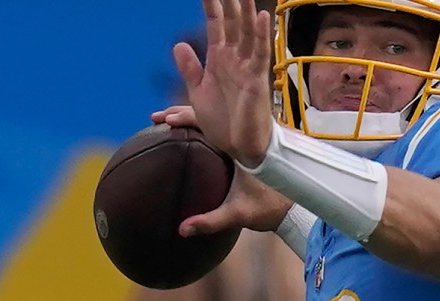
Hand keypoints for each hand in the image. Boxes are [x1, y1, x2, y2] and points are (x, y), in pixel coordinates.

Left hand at [171, 0, 278, 166]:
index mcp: (220, 59)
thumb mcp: (198, 93)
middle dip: (231, 2)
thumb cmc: (223, 123)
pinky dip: (261, 36)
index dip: (211, 5)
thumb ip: (190, 68)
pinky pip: (260, 54)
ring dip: (246, 11)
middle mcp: (235, 59)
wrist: (239, 147)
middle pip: (233, 23)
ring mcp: (248, 68)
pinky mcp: (257, 80)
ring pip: (247, 33)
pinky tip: (261, 17)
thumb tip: (179, 44)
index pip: (216, 25)